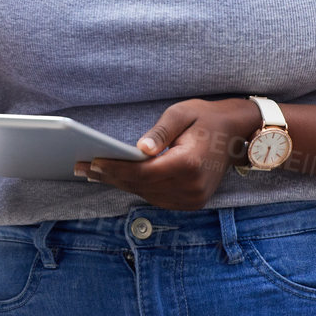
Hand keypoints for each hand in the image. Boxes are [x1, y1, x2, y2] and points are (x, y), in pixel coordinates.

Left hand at [74, 97, 258, 210]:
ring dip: (119, 183)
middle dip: (109, 176)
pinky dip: (136, 187)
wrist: (235, 133)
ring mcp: (193, 198)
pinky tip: (116, 178)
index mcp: (189, 164)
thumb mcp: (182, 113)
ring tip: (91, 172)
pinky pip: (156, 197)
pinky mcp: (191, 202)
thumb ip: (160, 132)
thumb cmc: (206, 118)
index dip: (115, 168)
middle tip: (80, 167)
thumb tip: (139, 148)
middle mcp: (192, 187)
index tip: (91, 161)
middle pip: (141, 185)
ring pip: (146, 194)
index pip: (144, 172)